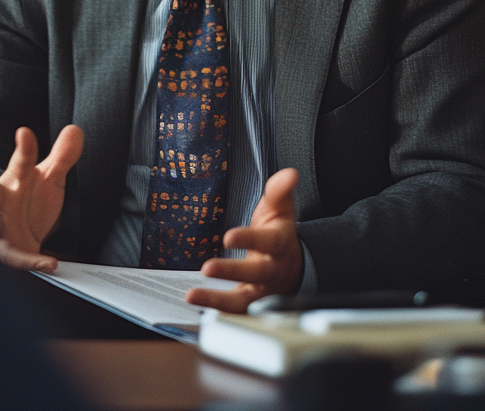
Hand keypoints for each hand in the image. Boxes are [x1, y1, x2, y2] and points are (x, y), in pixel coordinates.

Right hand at [0, 124, 83, 271]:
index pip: (20, 161)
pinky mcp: (9, 251)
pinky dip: (32, 261)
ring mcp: (1, 227)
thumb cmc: (30, 200)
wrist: (21, 232)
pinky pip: (17, 258)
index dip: (24, 148)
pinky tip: (50, 263)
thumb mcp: (50, 178)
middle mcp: (2, 202)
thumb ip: (63, 156)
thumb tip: (75, 130)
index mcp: (14, 180)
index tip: (25, 133)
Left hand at [185, 167, 302, 313]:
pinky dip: (216, 310)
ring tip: (192, 295)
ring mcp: (261, 291)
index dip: (249, 240)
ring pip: (243, 301)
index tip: (228, 237)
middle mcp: (271, 271)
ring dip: (218, 300)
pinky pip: (234, 311)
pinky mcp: (250, 304)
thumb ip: (280, 190)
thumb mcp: (281, 209)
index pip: (267, 242)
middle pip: (255, 274)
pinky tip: (195, 303)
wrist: (292, 266)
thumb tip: (290, 173)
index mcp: (280, 245)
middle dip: (232, 272)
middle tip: (207, 268)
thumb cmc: (280, 232)